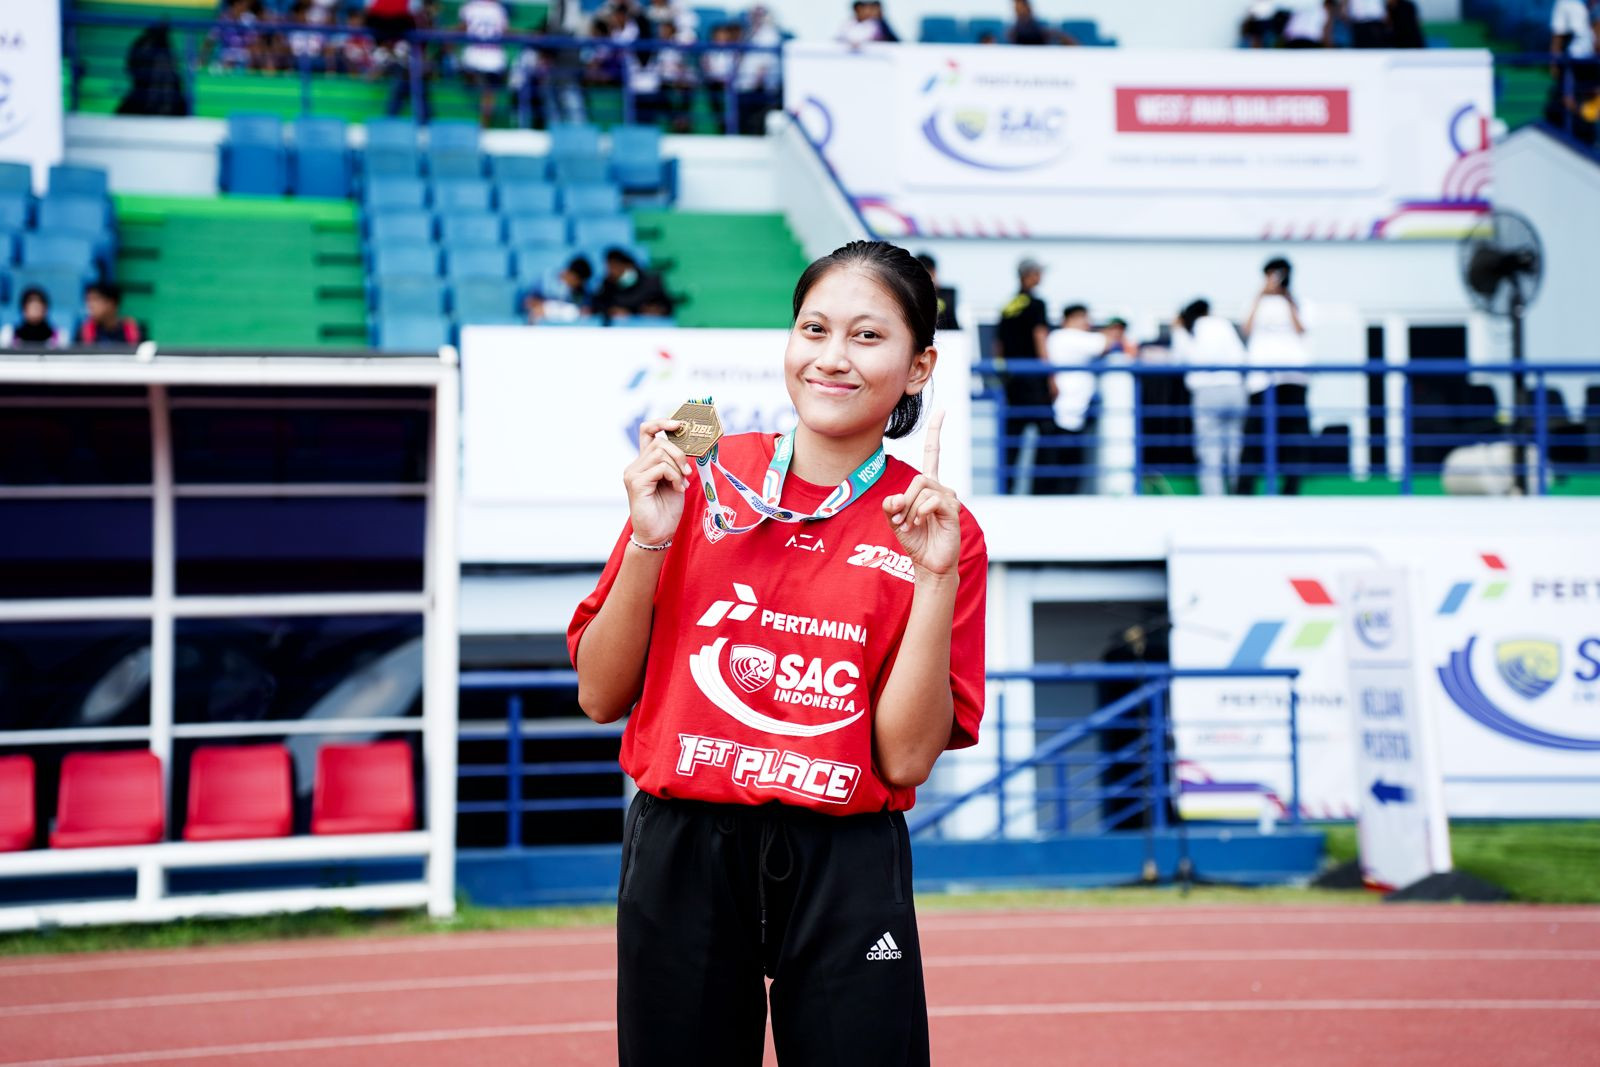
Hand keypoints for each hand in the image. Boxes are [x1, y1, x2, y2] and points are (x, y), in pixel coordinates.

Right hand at [624, 418, 693, 545]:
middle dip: (678, 454)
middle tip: (687, 473)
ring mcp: (633, 474)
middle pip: (659, 442)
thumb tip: (686, 447)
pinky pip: (660, 468)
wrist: (658, 534)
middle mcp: (635, 466)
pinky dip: (674, 476)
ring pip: (660, 453)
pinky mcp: (636, 483)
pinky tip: (677, 488)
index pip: (647, 431)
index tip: (679, 424)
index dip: (661, 423)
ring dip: (677, 467)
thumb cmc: (666, 510)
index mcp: (644, 462)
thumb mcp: (675, 480)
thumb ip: (675, 463)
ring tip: (681, 483)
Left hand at [882, 410, 960, 578]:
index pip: (934, 452)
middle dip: (905, 499)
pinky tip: (919, 524)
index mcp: (928, 486)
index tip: (943, 409)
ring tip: (910, 524)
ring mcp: (948, 499)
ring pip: (922, 489)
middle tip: (900, 519)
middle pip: (919, 477)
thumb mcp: (895, 520)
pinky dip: (919, 512)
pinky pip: (931, 501)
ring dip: (910, 508)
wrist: (929, 564)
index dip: (937, 431)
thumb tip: (896, 498)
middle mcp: (941, 488)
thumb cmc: (916, 540)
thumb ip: (891, 505)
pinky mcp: (952, 510)